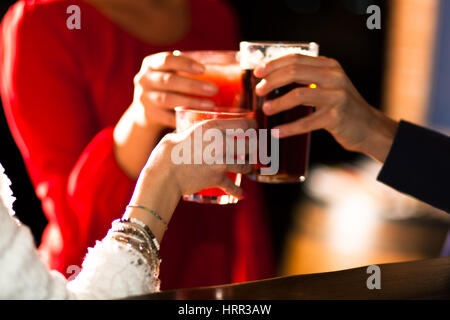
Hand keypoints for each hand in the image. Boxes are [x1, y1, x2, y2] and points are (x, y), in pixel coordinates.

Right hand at [125, 118, 254, 240]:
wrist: (164, 175)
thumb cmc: (166, 153)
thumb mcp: (178, 135)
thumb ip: (188, 135)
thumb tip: (185, 136)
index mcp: (213, 127)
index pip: (244, 124)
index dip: (253, 126)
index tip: (254, 128)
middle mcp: (221, 143)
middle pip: (251, 144)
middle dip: (255, 147)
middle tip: (255, 148)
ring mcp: (221, 162)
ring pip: (245, 165)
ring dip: (247, 167)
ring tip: (247, 168)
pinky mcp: (217, 178)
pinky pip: (233, 186)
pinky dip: (238, 192)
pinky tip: (241, 194)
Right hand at [132, 51, 217, 127]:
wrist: (145, 110)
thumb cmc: (166, 87)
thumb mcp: (169, 73)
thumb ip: (186, 70)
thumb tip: (224, 71)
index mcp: (151, 64)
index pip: (167, 60)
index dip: (185, 64)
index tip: (203, 69)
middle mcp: (144, 80)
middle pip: (169, 81)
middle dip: (193, 85)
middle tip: (214, 90)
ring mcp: (145, 98)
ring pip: (168, 99)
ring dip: (191, 102)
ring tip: (210, 105)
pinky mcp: (149, 115)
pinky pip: (169, 118)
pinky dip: (184, 118)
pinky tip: (199, 118)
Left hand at [254, 54, 398, 161]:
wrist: (368, 127)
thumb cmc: (341, 107)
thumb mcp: (328, 85)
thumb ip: (307, 79)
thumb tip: (271, 79)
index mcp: (329, 66)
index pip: (296, 58)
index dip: (274, 64)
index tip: (258, 72)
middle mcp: (334, 77)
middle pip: (294, 72)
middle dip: (272, 81)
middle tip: (259, 91)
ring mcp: (337, 96)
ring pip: (299, 94)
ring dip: (278, 103)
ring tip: (265, 109)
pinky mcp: (336, 117)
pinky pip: (307, 122)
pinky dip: (289, 128)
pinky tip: (277, 132)